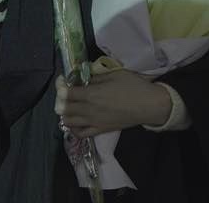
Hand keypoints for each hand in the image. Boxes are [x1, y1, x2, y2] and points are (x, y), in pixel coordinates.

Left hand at [55, 70, 172, 136]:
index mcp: (92, 94)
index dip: (60, 86)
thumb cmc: (133, 86)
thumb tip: (83, 78)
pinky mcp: (100, 130)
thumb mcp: (114, 74)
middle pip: (63, 108)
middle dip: (60, 99)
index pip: (66, 93)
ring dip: (64, 113)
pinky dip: (73, 128)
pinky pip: (80, 133)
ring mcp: (93, 122)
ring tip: (70, 105)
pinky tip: (75, 121)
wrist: (148, 105)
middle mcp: (88, 109)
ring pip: (68, 121)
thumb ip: (96, 77)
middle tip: (65, 92)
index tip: (62, 80)